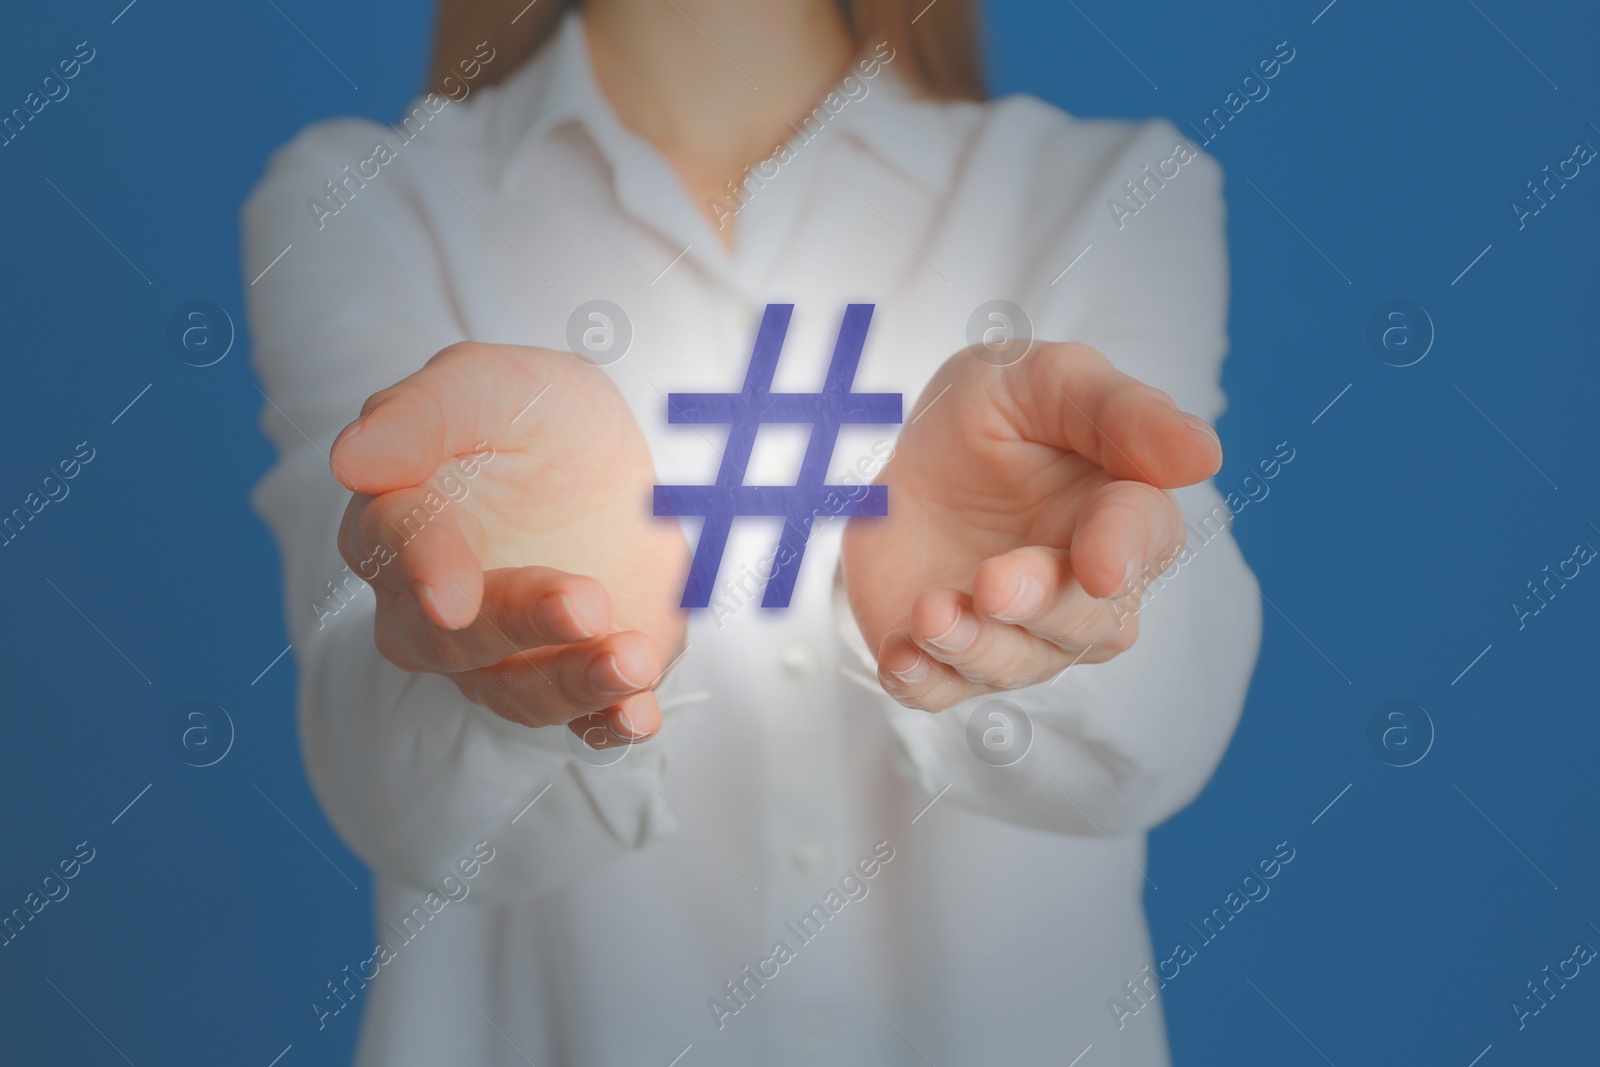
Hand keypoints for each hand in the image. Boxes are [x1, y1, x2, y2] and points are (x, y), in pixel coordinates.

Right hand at [330, 342, 688, 746]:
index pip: (393, 549)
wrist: (611, 461)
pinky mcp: (574, 676)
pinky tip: (641, 715)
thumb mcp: (490, 386)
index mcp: (400, 523)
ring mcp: (505, 654)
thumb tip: (349, 460)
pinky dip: (611, 722)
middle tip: (585, 603)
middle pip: (449, 639)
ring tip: (632, 659)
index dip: (424, 568)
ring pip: (516, 692)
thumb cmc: (532, 415)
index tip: (449, 594)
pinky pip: (583, 720)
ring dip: (574, 682)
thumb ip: (422, 413)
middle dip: (516, 625)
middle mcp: (434, 607)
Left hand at [839, 342, 1221, 711]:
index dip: (1123, 550)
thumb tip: (1203, 454)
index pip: (1144, 540)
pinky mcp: (947, 657)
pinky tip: (899, 657)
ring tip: (930, 611)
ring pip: (1016, 665)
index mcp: (1120, 514)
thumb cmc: (991, 414)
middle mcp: (1081, 589)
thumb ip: (1121, 411)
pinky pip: (941, 691)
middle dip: (1043, 605)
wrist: (898, 456)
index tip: (1100, 564)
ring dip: (975, 645)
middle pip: (1089, 622)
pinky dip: (922, 682)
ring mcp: (1014, 632)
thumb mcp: (1047, 381)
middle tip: (994, 582)